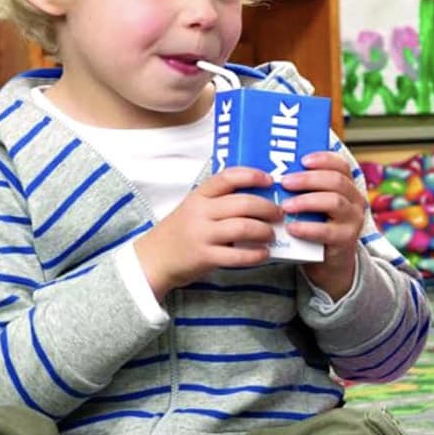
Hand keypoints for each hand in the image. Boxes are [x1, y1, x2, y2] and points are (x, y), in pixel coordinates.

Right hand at [134, 167, 282, 299]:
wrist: (154, 258)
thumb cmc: (181, 232)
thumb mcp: (194, 208)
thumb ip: (219, 202)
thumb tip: (259, 197)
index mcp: (199, 196)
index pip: (228, 177)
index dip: (252, 175)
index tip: (270, 180)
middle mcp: (200, 212)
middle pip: (243, 203)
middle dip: (268, 208)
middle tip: (279, 214)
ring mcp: (202, 234)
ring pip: (243, 227)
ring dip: (264, 231)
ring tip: (271, 234)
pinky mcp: (205, 257)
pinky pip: (237, 256)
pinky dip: (256, 255)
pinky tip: (263, 254)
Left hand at [280, 150, 366, 299]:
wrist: (328, 262)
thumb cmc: (315, 226)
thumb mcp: (313, 205)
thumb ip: (302, 190)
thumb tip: (271, 173)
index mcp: (347, 187)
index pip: (341, 165)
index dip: (323, 159)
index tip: (302, 160)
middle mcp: (355, 201)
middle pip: (336, 181)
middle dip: (308, 179)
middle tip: (284, 182)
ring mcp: (353, 220)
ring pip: (334, 202)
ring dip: (307, 201)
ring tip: (285, 206)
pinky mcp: (347, 240)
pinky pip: (328, 231)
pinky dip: (308, 228)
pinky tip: (291, 228)